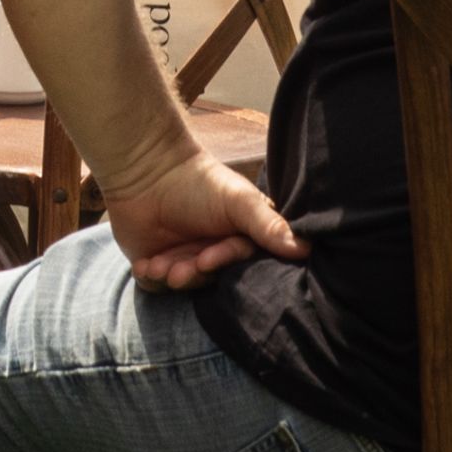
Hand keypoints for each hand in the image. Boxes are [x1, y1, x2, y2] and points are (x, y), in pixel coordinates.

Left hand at [104, 147, 304, 288]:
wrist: (145, 167)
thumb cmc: (199, 181)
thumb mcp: (239, 200)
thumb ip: (268, 225)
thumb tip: (306, 250)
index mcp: (240, 241)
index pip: (239, 264)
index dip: (223, 262)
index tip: (207, 257)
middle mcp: (216, 255)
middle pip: (211, 278)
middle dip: (194, 275)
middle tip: (179, 270)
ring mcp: (186, 260)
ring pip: (185, 283)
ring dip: (172, 276)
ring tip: (158, 265)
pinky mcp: (158, 263)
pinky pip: (157, 285)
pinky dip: (150, 278)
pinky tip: (144, 266)